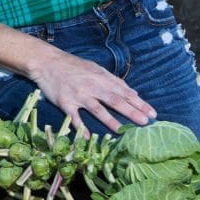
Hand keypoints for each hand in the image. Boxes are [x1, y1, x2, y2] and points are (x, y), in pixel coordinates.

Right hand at [28, 46, 156, 135]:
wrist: (47, 61)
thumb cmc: (73, 66)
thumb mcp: (95, 68)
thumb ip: (113, 80)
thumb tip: (133, 92)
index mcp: (101, 78)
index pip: (124, 92)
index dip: (139, 103)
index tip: (153, 113)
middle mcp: (92, 86)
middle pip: (115, 100)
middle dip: (131, 111)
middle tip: (146, 122)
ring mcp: (78, 94)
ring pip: (97, 109)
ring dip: (111, 121)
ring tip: (123, 131)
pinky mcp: (65, 102)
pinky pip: (74, 117)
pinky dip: (80, 127)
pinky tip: (88, 137)